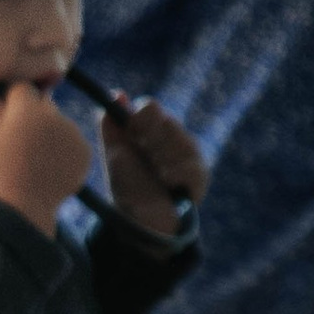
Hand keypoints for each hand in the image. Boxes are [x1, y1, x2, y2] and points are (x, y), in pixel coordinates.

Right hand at [0, 79, 93, 237]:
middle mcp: (54, 115)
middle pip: (45, 103)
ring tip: (38, 157)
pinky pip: (74, 140)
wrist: (24, 207)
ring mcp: (73, 132)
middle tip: (23, 140)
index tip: (9, 114)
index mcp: (26, 109)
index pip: (23, 87)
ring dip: (51, 132)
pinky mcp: (85, 150)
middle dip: (34, 114)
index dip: (15, 99)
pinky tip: (51, 165)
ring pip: (61, 122)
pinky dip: (65, 149)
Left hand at [97, 90, 208, 238]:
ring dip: (163, 159)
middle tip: (146, 156)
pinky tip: (168, 181)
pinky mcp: (200, 174)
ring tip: (157, 173)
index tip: (132, 133)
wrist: (141, 220)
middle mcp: (172, 135)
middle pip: (168, 122)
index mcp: (150, 127)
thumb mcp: (115, 156)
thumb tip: (118, 94)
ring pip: (181, 142)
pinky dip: (176, 174)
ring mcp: (188, 153)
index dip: (139, 118)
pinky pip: (191, 167)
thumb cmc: (127, 184)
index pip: (149, 108)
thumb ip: (113, 127)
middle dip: (152, 141)